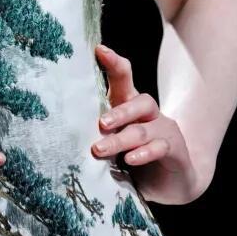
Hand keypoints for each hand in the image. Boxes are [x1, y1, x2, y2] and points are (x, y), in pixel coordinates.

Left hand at [91, 43, 203, 204]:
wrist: (170, 184)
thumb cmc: (132, 159)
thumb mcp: (112, 141)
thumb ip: (98, 132)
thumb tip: (62, 128)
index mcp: (130, 106)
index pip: (124, 80)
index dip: (114, 64)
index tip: (99, 50)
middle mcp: (149, 114)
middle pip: (138, 102)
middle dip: (119, 112)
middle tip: (100, 123)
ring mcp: (164, 130)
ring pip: (143, 130)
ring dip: (120, 140)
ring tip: (99, 150)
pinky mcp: (174, 150)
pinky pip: (160, 148)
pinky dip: (144, 153)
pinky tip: (130, 160)